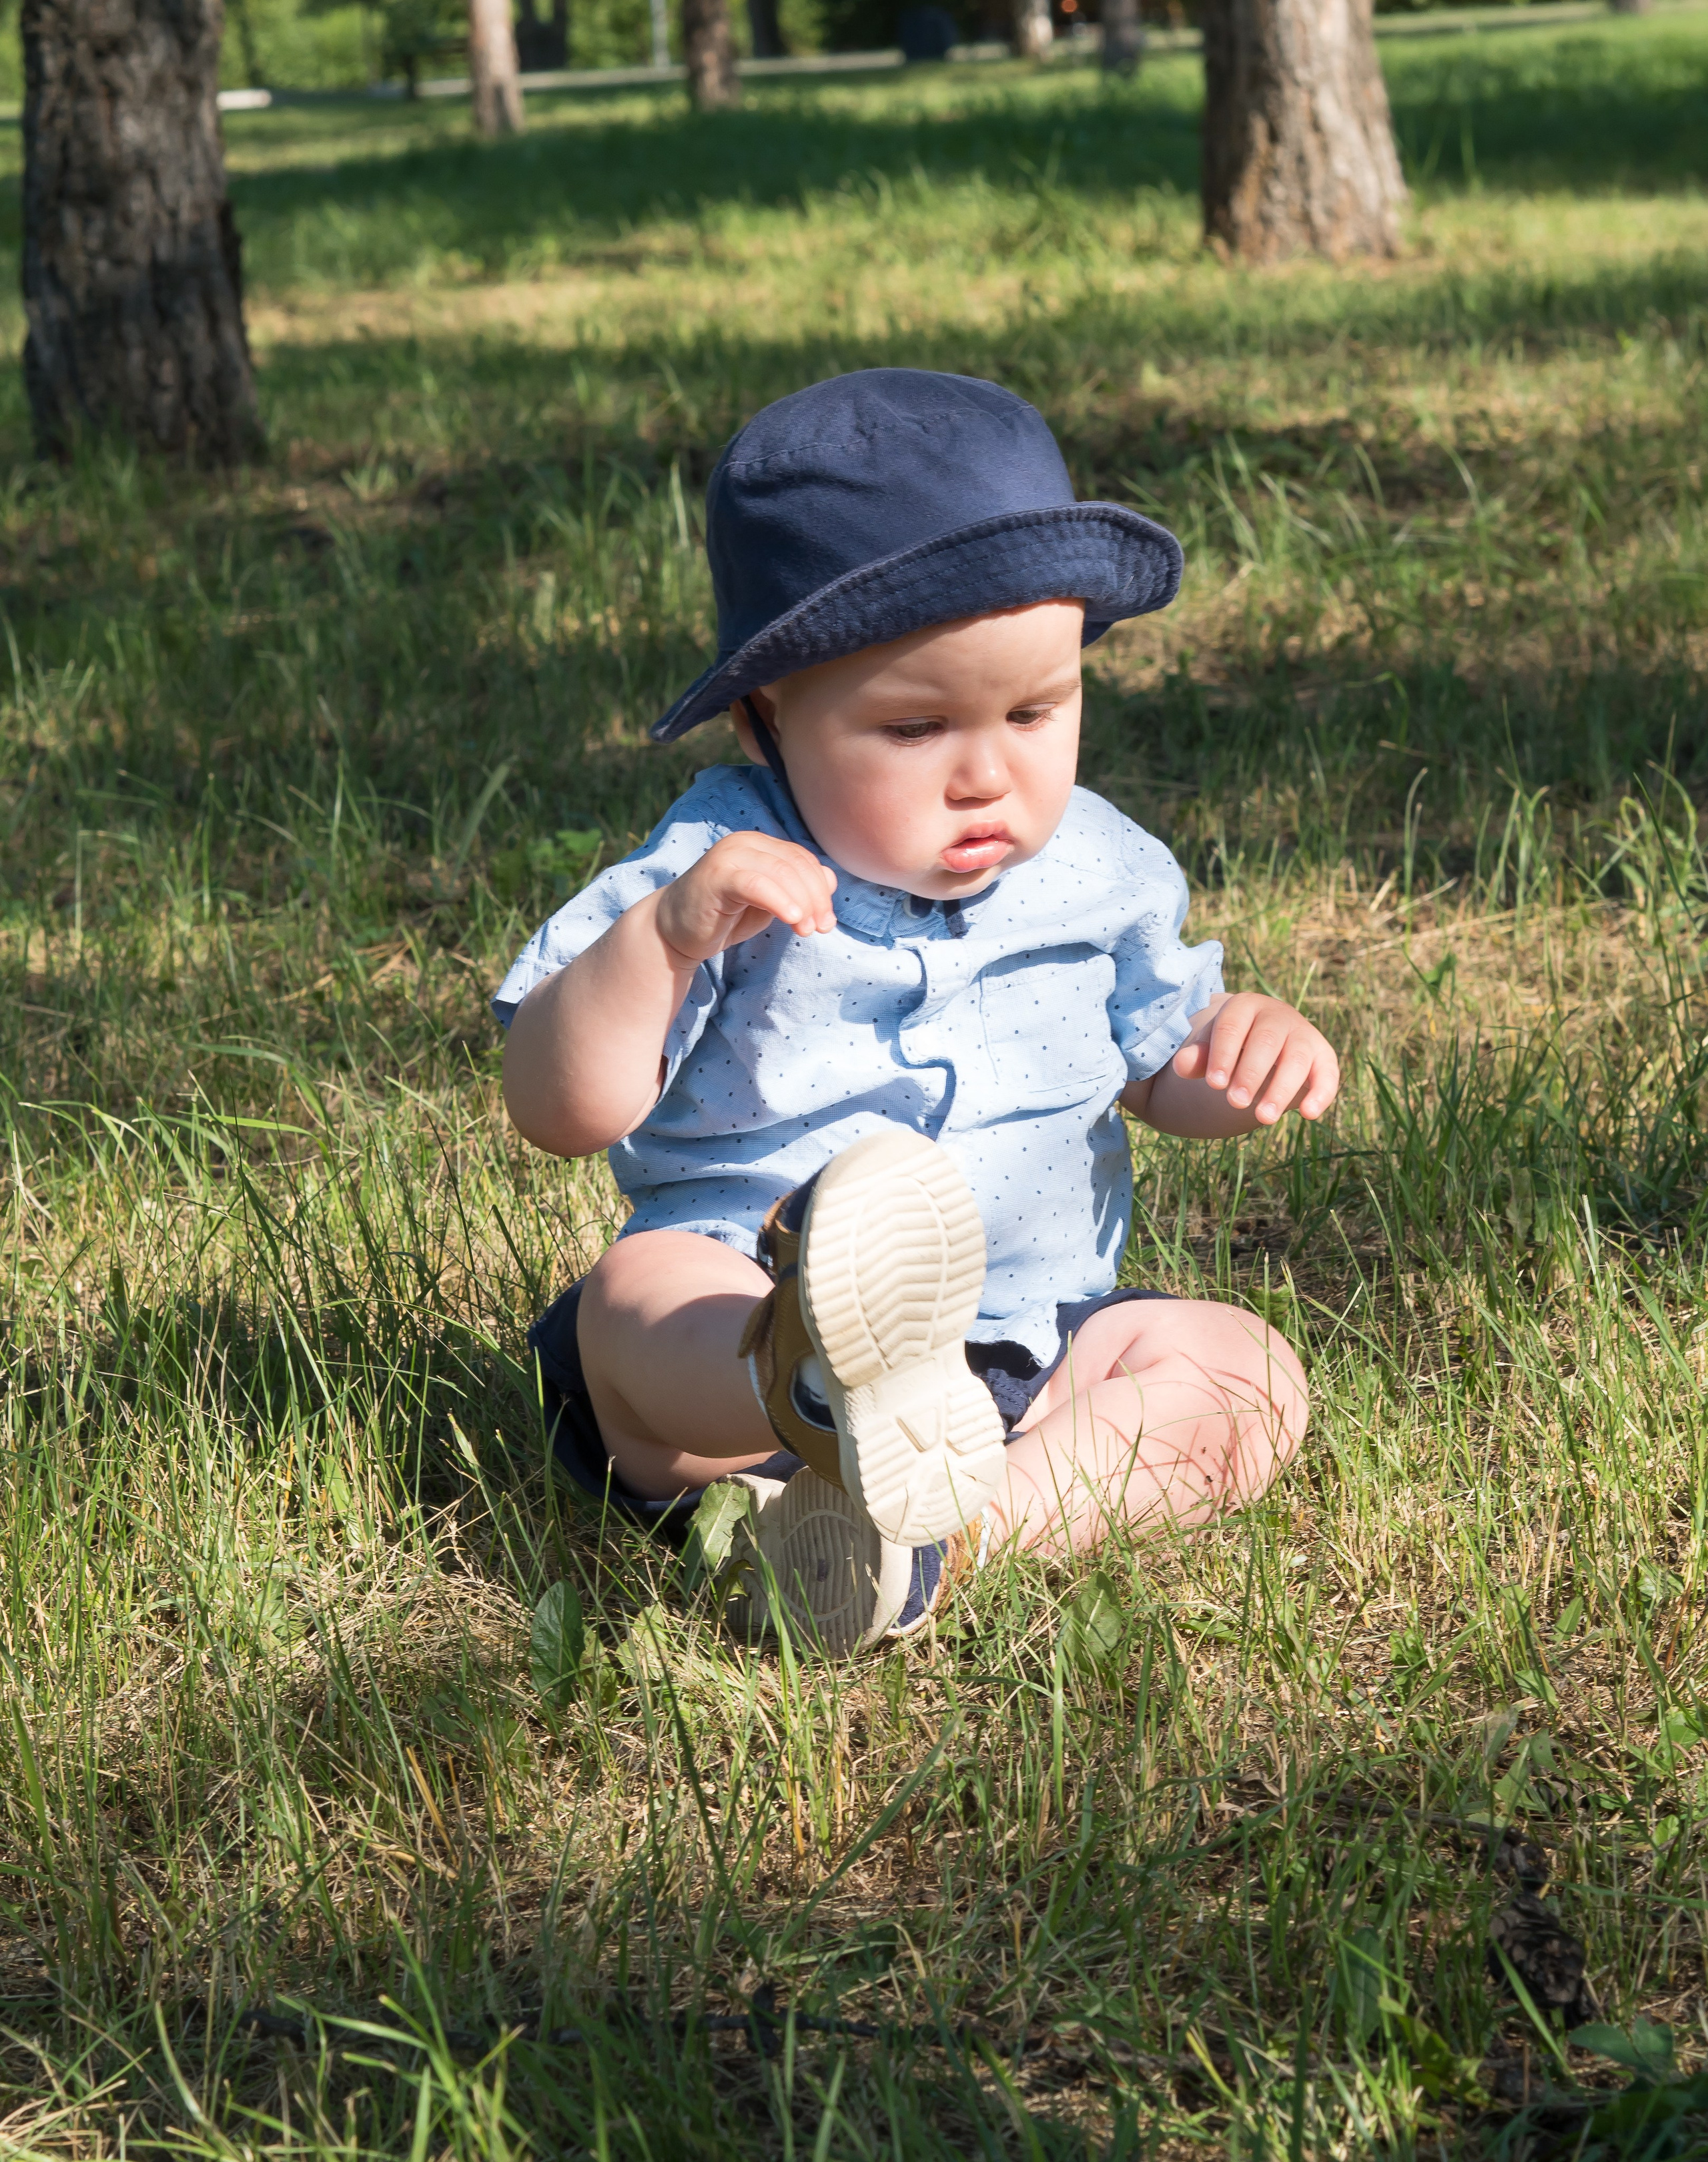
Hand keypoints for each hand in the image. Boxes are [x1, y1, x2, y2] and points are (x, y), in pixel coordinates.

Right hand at [652, 831, 837, 968]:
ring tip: (807, 930)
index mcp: (759, 844)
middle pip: (796, 864)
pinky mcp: (716, 875)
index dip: (821, 889)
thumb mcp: (768, 903)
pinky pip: (757, 884)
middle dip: (816, 898)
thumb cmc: (722, 917)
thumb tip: (831, 877)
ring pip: (781, 872)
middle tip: (822, 928)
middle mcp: (745, 842)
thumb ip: (796, 889)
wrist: (673, 932)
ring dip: (802, 903)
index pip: (802, 860)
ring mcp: (729, 855)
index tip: (828, 921)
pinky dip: (780, 901)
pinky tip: (793, 919)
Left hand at [1170, 993, 1338, 1124]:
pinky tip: (1307, 1114)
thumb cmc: (1230, 1047)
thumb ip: (1196, 1057)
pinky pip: (1328, 1073)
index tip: (1214, 1084)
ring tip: (1262, 1118)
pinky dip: (1321, 1093)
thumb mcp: (1210, 1049)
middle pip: (1266, 1041)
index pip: (1233, 1026)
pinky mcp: (1324, 1057)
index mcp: (1244, 1007)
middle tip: (1235, 1103)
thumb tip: (1181, 1065)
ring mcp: (1304, 1035)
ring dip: (1281, 1089)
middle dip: (1250, 1073)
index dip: (1224, 1054)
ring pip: (1297, 1058)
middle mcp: (1278, 1016)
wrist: (1263, 1046)